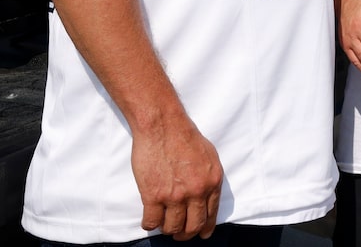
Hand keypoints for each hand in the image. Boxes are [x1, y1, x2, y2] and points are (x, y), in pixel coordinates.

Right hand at [132, 117, 222, 238]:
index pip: (211, 215)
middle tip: (179, 233)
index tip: (201, 234)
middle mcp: (196, 192)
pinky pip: (151, 222)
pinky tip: (149, 220)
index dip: (204, 228)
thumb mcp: (209, 157)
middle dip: (185, 234)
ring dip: (167, 229)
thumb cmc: (184, 137)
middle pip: (193, 226)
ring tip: (163, 223)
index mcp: (212, 182)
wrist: (163, 126)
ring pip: (172, 228)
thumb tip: (207, 196)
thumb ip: (208, 178)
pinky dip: (149, 224)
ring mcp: (175, 196)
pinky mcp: (153, 196)